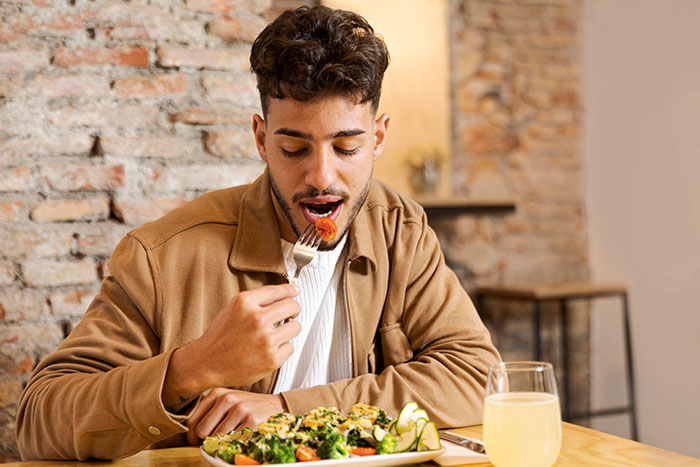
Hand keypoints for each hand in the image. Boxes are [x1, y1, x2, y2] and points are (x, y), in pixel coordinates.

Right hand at [162, 283, 300, 410]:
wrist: (207, 363)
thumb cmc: (221, 336)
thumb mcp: (234, 308)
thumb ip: (258, 300)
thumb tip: (290, 291)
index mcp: (245, 302)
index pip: (278, 290)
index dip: (290, 290)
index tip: (296, 290)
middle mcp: (256, 319)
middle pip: (293, 306)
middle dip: (292, 311)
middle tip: (286, 317)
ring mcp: (265, 340)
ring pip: (296, 327)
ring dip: (287, 330)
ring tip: (273, 335)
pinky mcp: (271, 359)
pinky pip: (290, 347)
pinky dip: (281, 349)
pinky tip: (267, 350)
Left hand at [186, 389, 285, 444]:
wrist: (276, 406)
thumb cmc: (247, 407)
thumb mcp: (227, 402)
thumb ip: (208, 413)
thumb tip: (190, 437)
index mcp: (216, 393)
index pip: (191, 422)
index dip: (193, 437)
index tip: (199, 442)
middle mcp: (226, 399)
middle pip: (202, 432)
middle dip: (208, 440)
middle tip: (219, 439)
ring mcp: (239, 409)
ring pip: (217, 438)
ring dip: (224, 442)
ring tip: (235, 435)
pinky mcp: (251, 421)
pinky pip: (233, 441)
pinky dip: (236, 444)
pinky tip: (244, 436)